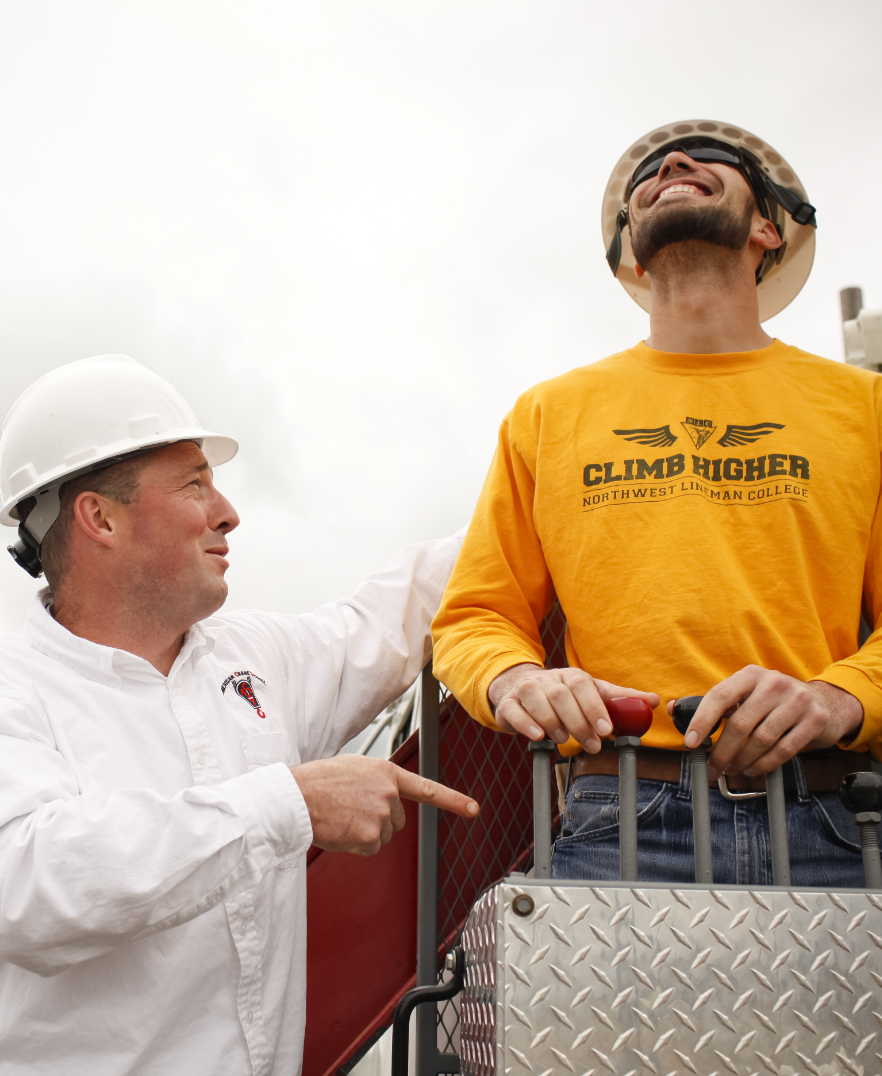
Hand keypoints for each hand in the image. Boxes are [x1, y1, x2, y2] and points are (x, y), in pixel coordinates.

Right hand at [290, 754, 478, 855]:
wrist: (296, 797)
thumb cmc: (318, 781)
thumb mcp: (354, 769)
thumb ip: (377, 781)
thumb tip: (386, 801)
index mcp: (386, 773)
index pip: (427, 788)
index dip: (453, 800)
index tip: (473, 809)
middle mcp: (389, 793)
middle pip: (397, 820)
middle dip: (378, 819)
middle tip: (350, 809)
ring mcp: (381, 816)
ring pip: (383, 836)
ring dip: (364, 832)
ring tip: (341, 816)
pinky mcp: (370, 836)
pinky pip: (370, 848)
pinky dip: (356, 845)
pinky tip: (340, 829)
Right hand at [488, 663, 659, 752]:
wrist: (522, 688)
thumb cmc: (564, 696)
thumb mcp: (592, 694)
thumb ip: (620, 699)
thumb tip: (653, 701)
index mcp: (571, 676)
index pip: (582, 685)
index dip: (594, 706)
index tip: (606, 729)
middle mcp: (548, 679)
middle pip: (561, 695)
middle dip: (578, 722)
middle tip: (592, 745)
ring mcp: (526, 690)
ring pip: (537, 700)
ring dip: (553, 722)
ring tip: (565, 740)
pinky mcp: (508, 704)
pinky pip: (513, 710)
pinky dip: (526, 723)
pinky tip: (538, 736)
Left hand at [666, 666, 863, 776]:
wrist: (824, 703)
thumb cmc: (773, 702)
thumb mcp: (745, 694)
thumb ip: (712, 703)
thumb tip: (673, 709)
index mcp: (750, 675)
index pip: (720, 695)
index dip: (702, 720)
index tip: (691, 743)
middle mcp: (774, 683)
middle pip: (740, 724)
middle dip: (722, 752)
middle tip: (713, 769)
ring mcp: (797, 701)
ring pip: (761, 739)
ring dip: (742, 761)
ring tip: (733, 770)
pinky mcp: (814, 720)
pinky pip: (784, 750)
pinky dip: (765, 765)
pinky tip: (753, 770)